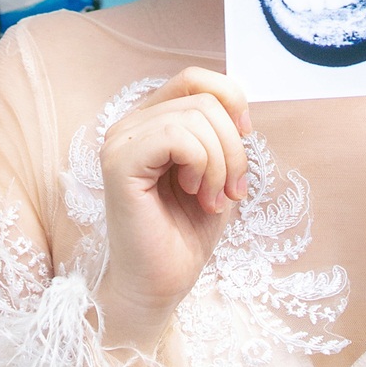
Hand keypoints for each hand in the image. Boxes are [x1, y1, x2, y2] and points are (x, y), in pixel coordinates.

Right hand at [93, 66, 252, 358]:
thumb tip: (238, 107)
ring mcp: (121, 142)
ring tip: (211, 199)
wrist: (158, 286)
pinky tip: (194, 195)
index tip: (246, 138)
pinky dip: (202, 166)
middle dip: (233, 147)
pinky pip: (177, 137)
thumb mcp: (214, 173)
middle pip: (202, 100)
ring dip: (220, 163)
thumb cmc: (184, 234)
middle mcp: (129, 125)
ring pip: (195, 117)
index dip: (231, 99)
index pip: (193, 79)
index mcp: (149, 122)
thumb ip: (219, 134)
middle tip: (230, 191)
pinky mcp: (119, 163)